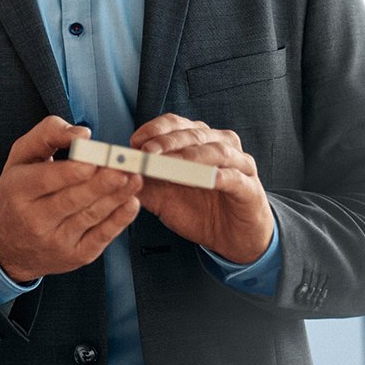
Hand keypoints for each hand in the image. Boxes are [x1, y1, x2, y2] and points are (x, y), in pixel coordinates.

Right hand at [0, 116, 141, 283]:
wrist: (8, 246)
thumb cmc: (17, 194)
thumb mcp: (20, 158)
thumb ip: (47, 135)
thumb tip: (81, 134)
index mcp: (18, 190)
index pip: (44, 180)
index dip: (69, 172)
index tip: (91, 161)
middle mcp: (34, 219)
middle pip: (71, 200)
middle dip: (100, 184)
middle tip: (122, 169)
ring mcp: (56, 240)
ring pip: (90, 216)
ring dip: (116, 197)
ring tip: (135, 179)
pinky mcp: (75, 255)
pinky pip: (101, 236)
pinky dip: (119, 220)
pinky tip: (131, 204)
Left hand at [129, 113, 274, 264]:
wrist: (232, 240)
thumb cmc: (199, 211)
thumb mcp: (162, 197)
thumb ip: (141, 182)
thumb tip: (114, 171)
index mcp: (198, 141)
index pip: (175, 124)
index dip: (154, 130)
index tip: (134, 142)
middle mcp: (221, 145)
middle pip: (193, 134)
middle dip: (167, 142)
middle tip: (146, 152)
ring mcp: (239, 165)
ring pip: (215, 151)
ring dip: (189, 155)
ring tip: (167, 164)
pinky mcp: (250, 187)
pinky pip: (233, 177)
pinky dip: (218, 176)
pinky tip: (203, 179)